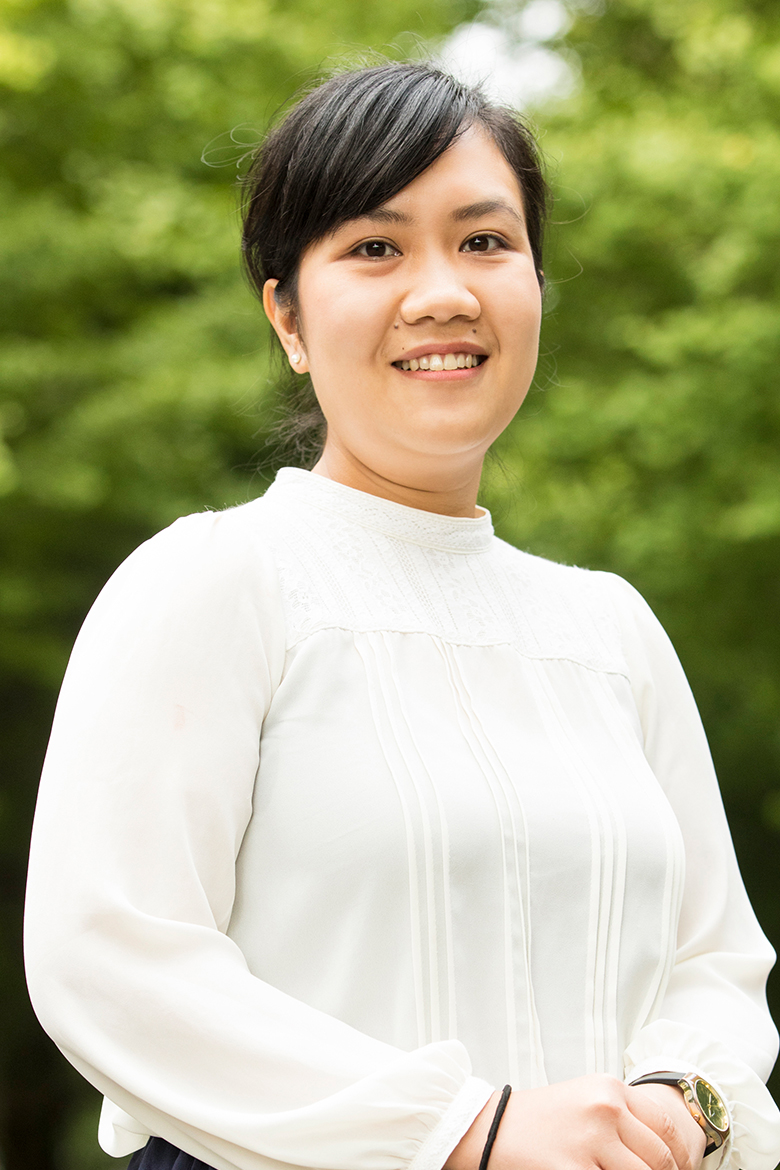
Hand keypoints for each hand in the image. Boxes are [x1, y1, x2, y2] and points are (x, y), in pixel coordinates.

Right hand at [445, 1074, 705, 1169]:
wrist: (489, 1129)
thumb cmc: (539, 1120)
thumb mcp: (585, 1101)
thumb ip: (623, 1116)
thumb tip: (665, 1154)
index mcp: (610, 1088)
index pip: (668, 1127)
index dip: (680, 1157)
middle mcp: (605, 1109)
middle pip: (660, 1159)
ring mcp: (590, 1140)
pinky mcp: (572, 1169)